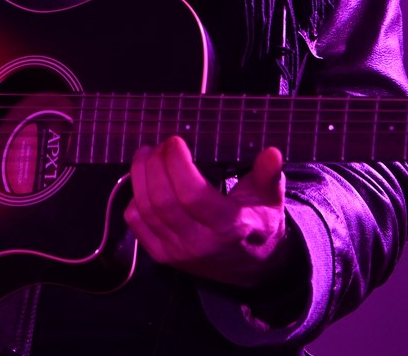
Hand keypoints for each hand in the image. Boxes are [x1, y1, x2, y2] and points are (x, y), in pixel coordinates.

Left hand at [123, 135, 292, 287]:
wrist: (250, 266)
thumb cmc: (258, 224)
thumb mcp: (270, 199)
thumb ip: (269, 175)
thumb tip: (272, 154)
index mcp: (228, 227)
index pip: (192, 195)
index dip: (177, 164)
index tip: (176, 141)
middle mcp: (200, 243)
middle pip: (162, 200)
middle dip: (155, 165)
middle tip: (160, 145)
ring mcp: (177, 252)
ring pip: (145, 210)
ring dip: (140, 176)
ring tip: (147, 154)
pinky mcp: (162, 256)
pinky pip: (136, 223)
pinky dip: (135, 197)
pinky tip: (145, 181)